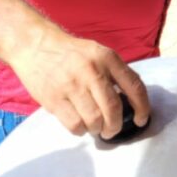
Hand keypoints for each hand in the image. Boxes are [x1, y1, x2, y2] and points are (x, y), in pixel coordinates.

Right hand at [9, 27, 148, 139]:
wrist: (34, 45)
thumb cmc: (70, 53)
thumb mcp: (98, 53)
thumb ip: (115, 72)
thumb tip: (132, 100)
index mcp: (107, 58)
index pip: (134, 86)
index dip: (142, 107)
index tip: (141, 119)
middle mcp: (92, 71)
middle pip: (113, 109)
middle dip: (115, 126)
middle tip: (111, 129)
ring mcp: (71, 85)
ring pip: (94, 120)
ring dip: (98, 129)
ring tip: (95, 127)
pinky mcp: (54, 99)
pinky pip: (74, 125)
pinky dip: (81, 130)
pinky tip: (80, 125)